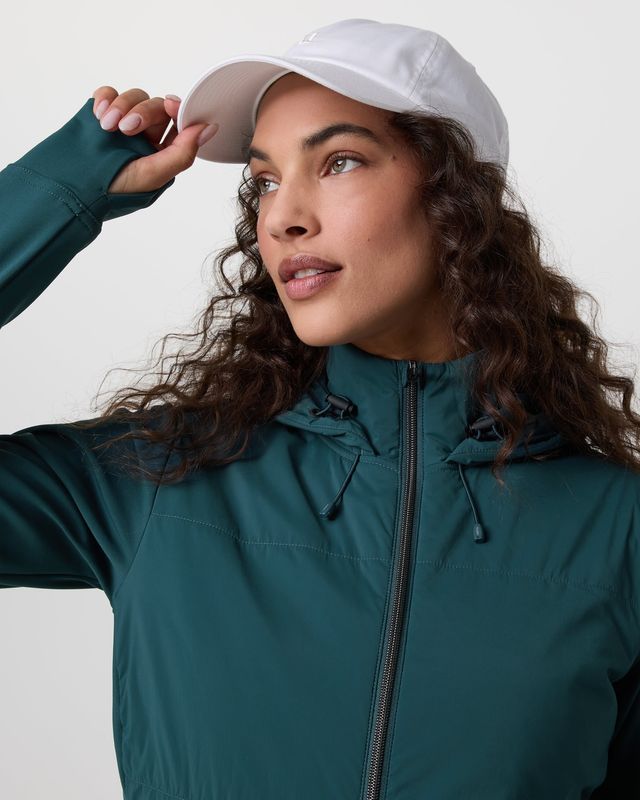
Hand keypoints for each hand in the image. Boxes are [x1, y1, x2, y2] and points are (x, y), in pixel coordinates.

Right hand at [91, 86, 218, 193]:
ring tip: (107, 126)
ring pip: (132, 97)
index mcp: (161, 152)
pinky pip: (108, 94)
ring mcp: (121, 123)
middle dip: (142, 111)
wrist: (73, 188)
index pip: (177, 121)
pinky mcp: (100, 114)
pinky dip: (105, 98)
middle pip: (155, 106)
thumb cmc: (116, 190)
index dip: (176, 109)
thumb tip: (209, 128)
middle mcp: (144, 136)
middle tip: (126, 128)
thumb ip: (183, 152)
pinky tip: (99, 115)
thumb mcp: (155, 175)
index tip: (168, 105)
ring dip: (121, 106)